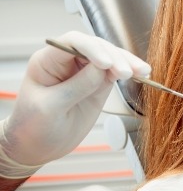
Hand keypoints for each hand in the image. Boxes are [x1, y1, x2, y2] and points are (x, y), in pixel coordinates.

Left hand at [1, 31, 150, 167]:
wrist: (36, 147)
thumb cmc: (32, 127)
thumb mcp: (50, 108)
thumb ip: (76, 87)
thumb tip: (102, 69)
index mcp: (47, 61)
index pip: (73, 43)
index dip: (92, 49)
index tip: (106, 64)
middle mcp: (67, 61)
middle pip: (96, 47)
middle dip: (114, 57)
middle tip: (127, 72)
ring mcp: (84, 71)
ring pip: (110, 57)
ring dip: (127, 62)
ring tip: (142, 71)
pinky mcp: (98, 83)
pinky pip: (115, 72)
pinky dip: (129, 72)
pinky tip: (142, 74)